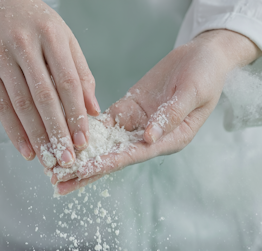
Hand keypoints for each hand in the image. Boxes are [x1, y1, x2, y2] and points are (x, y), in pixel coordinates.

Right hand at [0, 0, 100, 168]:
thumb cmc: (37, 24)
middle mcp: (24, 44)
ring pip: (21, 104)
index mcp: (51, 35)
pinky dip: (13, 131)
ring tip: (48, 160)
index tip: (83, 140)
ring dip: (36, 137)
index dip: (75, 114)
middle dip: (57, 132)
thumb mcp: (65, 39)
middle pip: (43, 96)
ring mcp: (0, 55)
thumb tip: (93, 110)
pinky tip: (26, 150)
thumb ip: (80, 73)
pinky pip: (0, 105)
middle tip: (67, 159)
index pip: (67, 81)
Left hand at [53, 30, 260, 194]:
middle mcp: (150, 138)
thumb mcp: (194, 92)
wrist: (205, 56)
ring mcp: (138, 125)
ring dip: (80, 156)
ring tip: (54, 169)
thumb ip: (171, 115)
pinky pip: (104, 125)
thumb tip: (148, 138)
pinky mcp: (129, 110)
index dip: (106, 163)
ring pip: (104, 145)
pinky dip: (85, 132)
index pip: (132, 155)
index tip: (82, 170)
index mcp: (169, 139)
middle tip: (58, 183)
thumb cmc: (207, 74)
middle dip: (85, 171)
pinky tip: (64, 137)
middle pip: (112, 158)